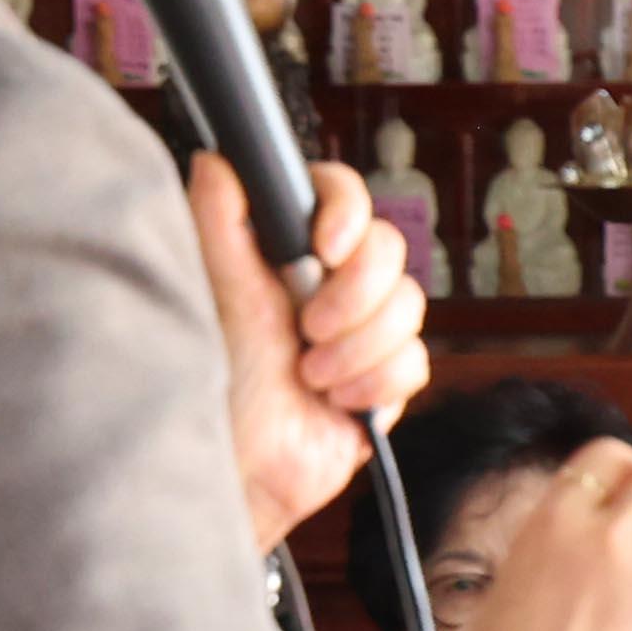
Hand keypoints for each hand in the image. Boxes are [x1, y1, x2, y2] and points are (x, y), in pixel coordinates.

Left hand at [196, 150, 427, 555]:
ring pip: (410, 305)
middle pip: (389, 247)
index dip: (346, 213)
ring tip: (312, 377)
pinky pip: (417, 360)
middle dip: (354, 296)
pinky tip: (337, 402)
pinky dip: (376, 384)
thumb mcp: (218, 296)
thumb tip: (214, 159)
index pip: (341, 195)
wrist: (245, 471)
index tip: (321, 248)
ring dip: (359, 348)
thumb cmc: (215, 390)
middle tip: (306, 330)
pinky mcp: (385, 377)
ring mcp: (361, 329)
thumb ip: (219, 223)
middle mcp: (328, 283)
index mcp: (286, 253)